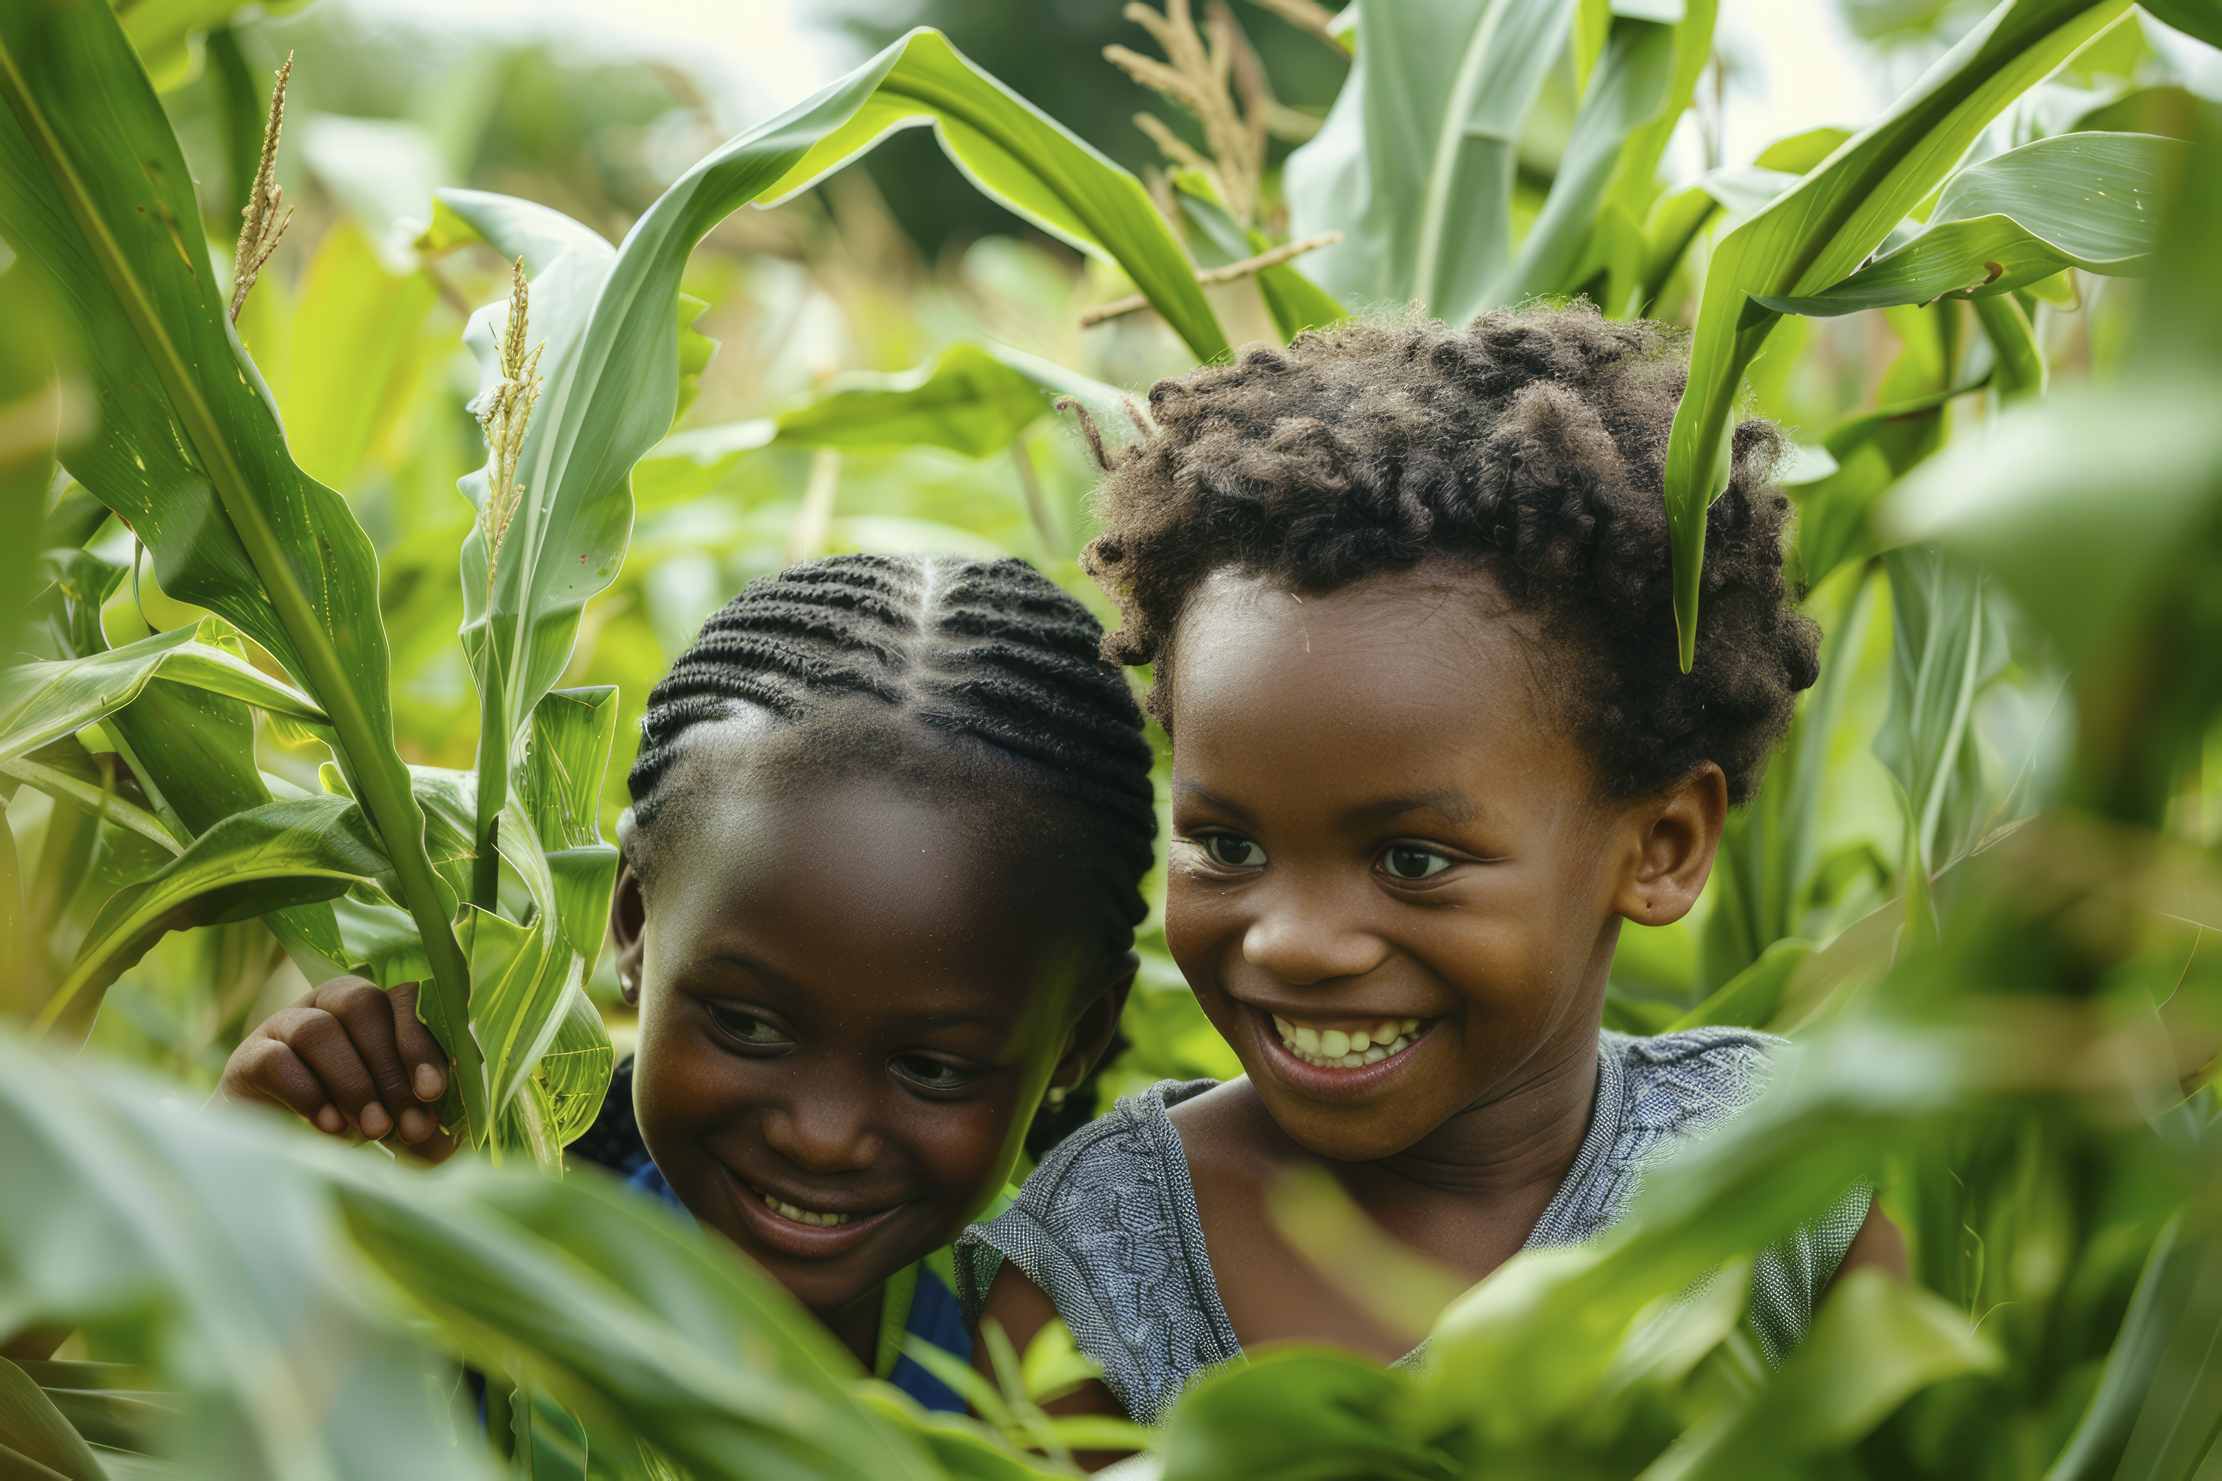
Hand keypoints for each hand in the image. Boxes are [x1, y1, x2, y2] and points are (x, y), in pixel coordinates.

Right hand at [218, 977, 454, 1161]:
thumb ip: (418, 1126)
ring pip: (319, 1030)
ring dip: (353, 1082)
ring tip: (371, 1131)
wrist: (264, 1145)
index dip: (419, 1042)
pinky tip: (329, 1127)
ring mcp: (281, 1025)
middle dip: (389, 1067)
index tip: (432, 1092)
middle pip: (363, 1005)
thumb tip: (450, 1146)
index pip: (402, 998)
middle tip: (403, 1125)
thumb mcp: (388, 1120)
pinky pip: (277, 1060)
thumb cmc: (341, 1119)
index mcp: (371, 1008)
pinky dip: (308, 1094)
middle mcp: (326, 1005)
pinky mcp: (246, 1058)